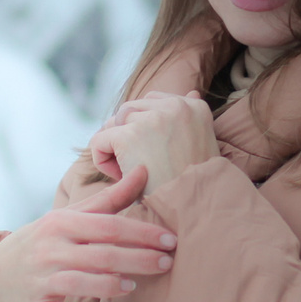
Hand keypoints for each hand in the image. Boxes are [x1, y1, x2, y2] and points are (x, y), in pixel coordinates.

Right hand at [0, 165, 176, 301]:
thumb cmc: (47, 241)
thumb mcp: (72, 215)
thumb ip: (110, 199)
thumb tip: (144, 170)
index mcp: (62, 223)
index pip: (108, 226)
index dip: (141, 233)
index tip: (170, 239)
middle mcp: (50, 250)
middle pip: (100, 255)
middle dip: (137, 259)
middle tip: (167, 263)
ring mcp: (39, 279)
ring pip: (77, 282)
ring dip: (108, 285)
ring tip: (135, 286)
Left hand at [89, 90, 218, 200]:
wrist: (194, 209)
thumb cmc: (195, 185)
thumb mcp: (200, 144)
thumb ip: (189, 119)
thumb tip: (191, 92)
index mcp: (195, 106)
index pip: (153, 101)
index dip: (145, 129)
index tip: (156, 156)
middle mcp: (176, 105)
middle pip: (129, 110)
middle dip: (126, 136)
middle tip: (140, 168)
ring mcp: (153, 118)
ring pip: (114, 123)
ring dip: (115, 148)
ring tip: (130, 174)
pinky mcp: (130, 136)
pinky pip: (99, 141)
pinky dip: (102, 160)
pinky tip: (120, 177)